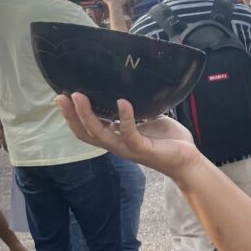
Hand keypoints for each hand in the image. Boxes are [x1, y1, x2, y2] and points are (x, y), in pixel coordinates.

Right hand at [56, 93, 202, 180]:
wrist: (188, 160)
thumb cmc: (168, 140)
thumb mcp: (147, 120)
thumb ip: (133, 110)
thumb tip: (123, 90)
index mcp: (116, 138)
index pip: (87, 129)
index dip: (72, 116)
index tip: (62, 97)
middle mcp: (117, 145)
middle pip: (86, 133)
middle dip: (72, 115)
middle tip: (62, 96)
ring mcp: (129, 148)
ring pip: (101, 134)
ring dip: (88, 115)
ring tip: (80, 97)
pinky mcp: (143, 149)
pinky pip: (129, 133)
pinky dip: (124, 117)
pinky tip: (122, 102)